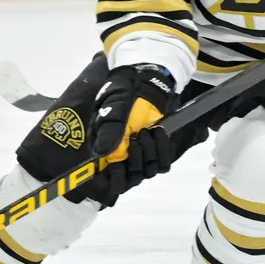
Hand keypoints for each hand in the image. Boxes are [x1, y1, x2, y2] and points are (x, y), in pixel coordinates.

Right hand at [86, 62, 177, 198]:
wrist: (146, 84)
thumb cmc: (124, 96)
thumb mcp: (113, 110)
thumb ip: (108, 132)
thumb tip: (100, 153)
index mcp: (106, 151)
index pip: (108, 179)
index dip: (113, 179)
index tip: (117, 168)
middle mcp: (122, 158)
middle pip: (131, 178)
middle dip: (136, 159)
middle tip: (138, 136)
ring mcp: (140, 155)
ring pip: (147, 172)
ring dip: (150, 152)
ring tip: (147, 130)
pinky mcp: (156, 151)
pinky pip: (163, 164)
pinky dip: (163, 149)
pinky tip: (158, 132)